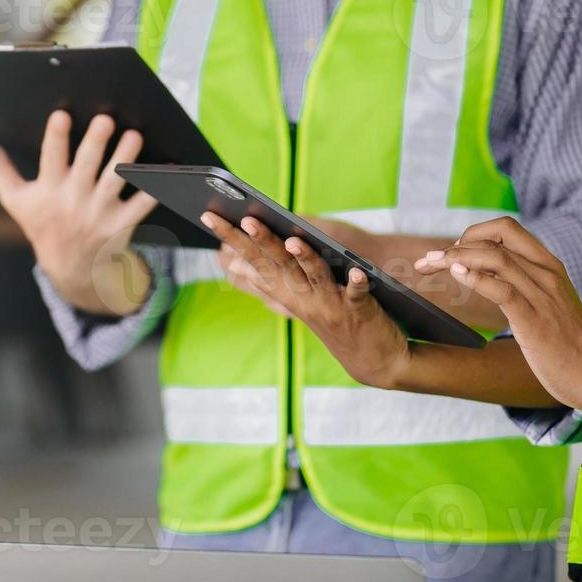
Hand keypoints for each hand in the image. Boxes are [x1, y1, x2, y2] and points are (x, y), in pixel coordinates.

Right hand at [0, 111, 161, 315]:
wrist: (71, 269)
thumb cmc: (43, 224)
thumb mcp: (16, 199)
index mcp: (48, 191)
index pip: (50, 160)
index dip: (56, 137)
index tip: (62, 114)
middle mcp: (74, 202)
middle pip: (87, 166)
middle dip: (96, 142)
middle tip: (106, 118)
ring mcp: (99, 214)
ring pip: (116, 180)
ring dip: (126, 157)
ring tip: (134, 135)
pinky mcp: (122, 224)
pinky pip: (142, 203)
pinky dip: (155, 188)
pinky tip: (166, 168)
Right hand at [200, 213, 409, 387]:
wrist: (373, 362)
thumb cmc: (335, 321)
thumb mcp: (299, 302)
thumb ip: (272, 282)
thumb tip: (237, 263)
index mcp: (287, 294)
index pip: (253, 261)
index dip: (231, 240)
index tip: (208, 218)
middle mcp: (304, 300)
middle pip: (278, 265)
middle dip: (260, 242)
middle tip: (243, 221)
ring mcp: (330, 306)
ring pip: (314, 277)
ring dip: (305, 260)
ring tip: (294, 241)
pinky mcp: (359, 311)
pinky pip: (358, 295)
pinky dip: (358, 284)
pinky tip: (358, 273)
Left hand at [417, 217, 581, 409]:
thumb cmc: (567, 342)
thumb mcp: (545, 302)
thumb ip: (521, 283)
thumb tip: (485, 273)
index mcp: (548, 265)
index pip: (507, 229)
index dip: (473, 234)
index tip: (451, 253)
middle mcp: (545, 273)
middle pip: (497, 236)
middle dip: (457, 242)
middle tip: (428, 261)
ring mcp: (541, 295)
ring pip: (495, 257)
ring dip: (456, 257)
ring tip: (431, 265)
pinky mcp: (535, 319)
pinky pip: (503, 289)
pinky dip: (476, 278)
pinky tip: (456, 276)